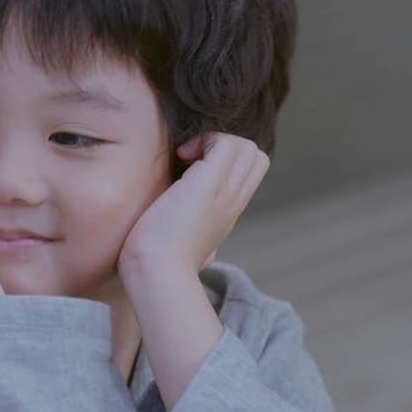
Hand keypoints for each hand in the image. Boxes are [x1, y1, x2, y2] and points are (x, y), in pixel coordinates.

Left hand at [119, 133, 269, 275]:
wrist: (156, 272)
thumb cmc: (158, 262)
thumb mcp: (179, 243)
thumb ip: (186, 233)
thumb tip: (186, 243)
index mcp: (226, 214)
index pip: (248, 173)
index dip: (226, 160)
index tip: (192, 170)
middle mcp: (233, 202)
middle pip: (255, 156)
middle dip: (224, 146)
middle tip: (189, 161)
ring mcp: (226, 193)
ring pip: (247, 147)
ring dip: (215, 141)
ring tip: (186, 158)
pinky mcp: (210, 184)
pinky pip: (226, 143)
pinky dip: (205, 139)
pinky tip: (181, 156)